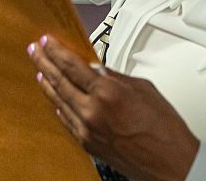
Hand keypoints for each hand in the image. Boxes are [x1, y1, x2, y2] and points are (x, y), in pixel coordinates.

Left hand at [28, 35, 198, 180]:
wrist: (170, 163)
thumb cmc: (164, 129)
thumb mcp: (144, 89)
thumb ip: (116, 77)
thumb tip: (99, 70)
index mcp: (107, 93)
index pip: (72, 66)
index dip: (57, 52)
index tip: (47, 42)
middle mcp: (92, 112)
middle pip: (59, 82)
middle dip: (45, 63)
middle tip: (35, 51)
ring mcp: (87, 130)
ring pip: (59, 101)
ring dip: (47, 84)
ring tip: (39, 71)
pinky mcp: (88, 145)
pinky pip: (67, 121)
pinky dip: (59, 107)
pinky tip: (55, 100)